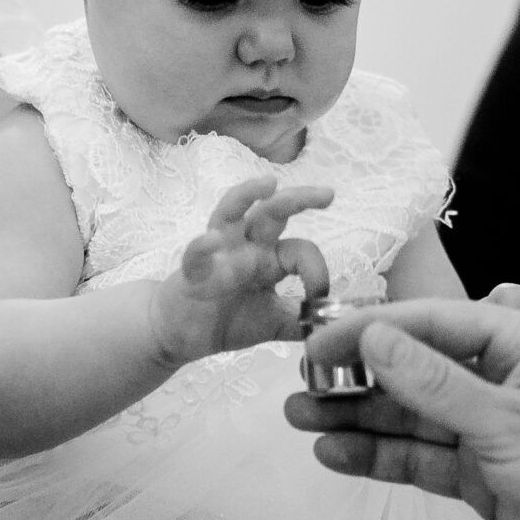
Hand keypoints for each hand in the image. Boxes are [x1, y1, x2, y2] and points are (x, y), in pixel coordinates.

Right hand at [151, 176, 332, 366]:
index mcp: (268, 258)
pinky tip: (213, 241)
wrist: (181, 335)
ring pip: (231, 213)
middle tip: (327, 194)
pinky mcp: (192, 270)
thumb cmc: (226, 319)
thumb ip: (303, 320)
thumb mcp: (274, 323)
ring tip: (268, 184)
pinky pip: (196, 253)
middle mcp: (245, 246)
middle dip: (299, 199)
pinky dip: (203, 246)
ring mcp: (217, 253)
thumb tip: (338, 319)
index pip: (300, 250)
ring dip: (247, 194)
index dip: (316, 269)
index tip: (320, 295)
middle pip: (272, 212)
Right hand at [284, 301, 519, 519]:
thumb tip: (378, 339)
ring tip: (301, 417)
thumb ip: (435, 383)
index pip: (434, 322)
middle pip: (416, 367)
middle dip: (358, 375)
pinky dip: (380, 455)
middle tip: (301, 381)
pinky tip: (336, 452)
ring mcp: (489, 428)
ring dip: (359, 417)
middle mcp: (502, 379)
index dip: (373, 329)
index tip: (322, 339)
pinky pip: (420, 457)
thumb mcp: (508, 421)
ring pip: (411, 415)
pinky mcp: (481, 474)